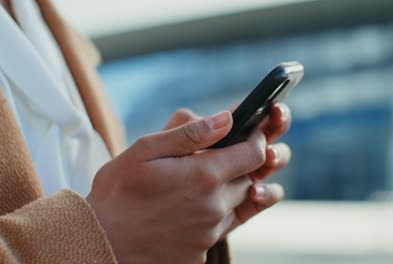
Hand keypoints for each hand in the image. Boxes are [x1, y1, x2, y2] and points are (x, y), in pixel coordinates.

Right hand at [86, 111, 266, 263]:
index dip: (255, 140)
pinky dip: (213, 216)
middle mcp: (214, 207)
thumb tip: (227, 119)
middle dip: (240, 165)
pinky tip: (187, 210)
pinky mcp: (201, 253)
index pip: (255, 154)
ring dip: (227, 191)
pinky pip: (220, 229)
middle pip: (249, 179)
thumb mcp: (147, 149)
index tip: (247, 134)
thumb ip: (191, 132)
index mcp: (205, 176)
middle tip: (214, 159)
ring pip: (237, 205)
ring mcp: (209, 234)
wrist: (99, 242)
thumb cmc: (118, 192)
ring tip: (198, 184)